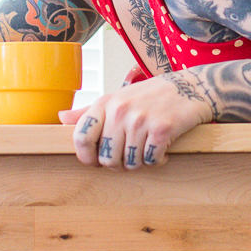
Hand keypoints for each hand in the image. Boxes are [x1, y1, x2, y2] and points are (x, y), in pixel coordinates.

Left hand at [58, 74, 213, 168]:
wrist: (189, 87)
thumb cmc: (149, 96)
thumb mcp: (116, 98)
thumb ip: (88, 112)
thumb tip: (60, 118)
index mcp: (105, 103)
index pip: (81, 138)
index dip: (86, 157)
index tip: (96, 160)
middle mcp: (120, 111)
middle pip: (107, 158)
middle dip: (118, 163)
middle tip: (129, 155)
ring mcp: (141, 120)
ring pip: (130, 163)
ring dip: (139, 162)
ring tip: (146, 149)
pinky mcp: (162, 129)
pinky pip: (151, 160)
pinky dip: (157, 160)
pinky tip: (161, 148)